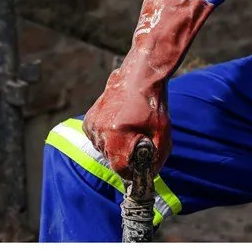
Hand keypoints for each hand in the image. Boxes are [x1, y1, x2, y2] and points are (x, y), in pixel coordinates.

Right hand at [82, 0, 213, 176]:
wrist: (141, 76)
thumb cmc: (154, 104)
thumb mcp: (163, 132)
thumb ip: (157, 158)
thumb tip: (149, 175)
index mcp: (116, 137)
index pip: (120, 169)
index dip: (133, 172)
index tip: (141, 168)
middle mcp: (100, 132)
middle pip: (112, 160)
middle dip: (127, 156)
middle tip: (140, 140)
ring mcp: (92, 125)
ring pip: (104, 150)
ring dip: (117, 146)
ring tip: (131, 128)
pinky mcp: (89, 119)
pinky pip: (97, 139)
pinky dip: (108, 137)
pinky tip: (120, 124)